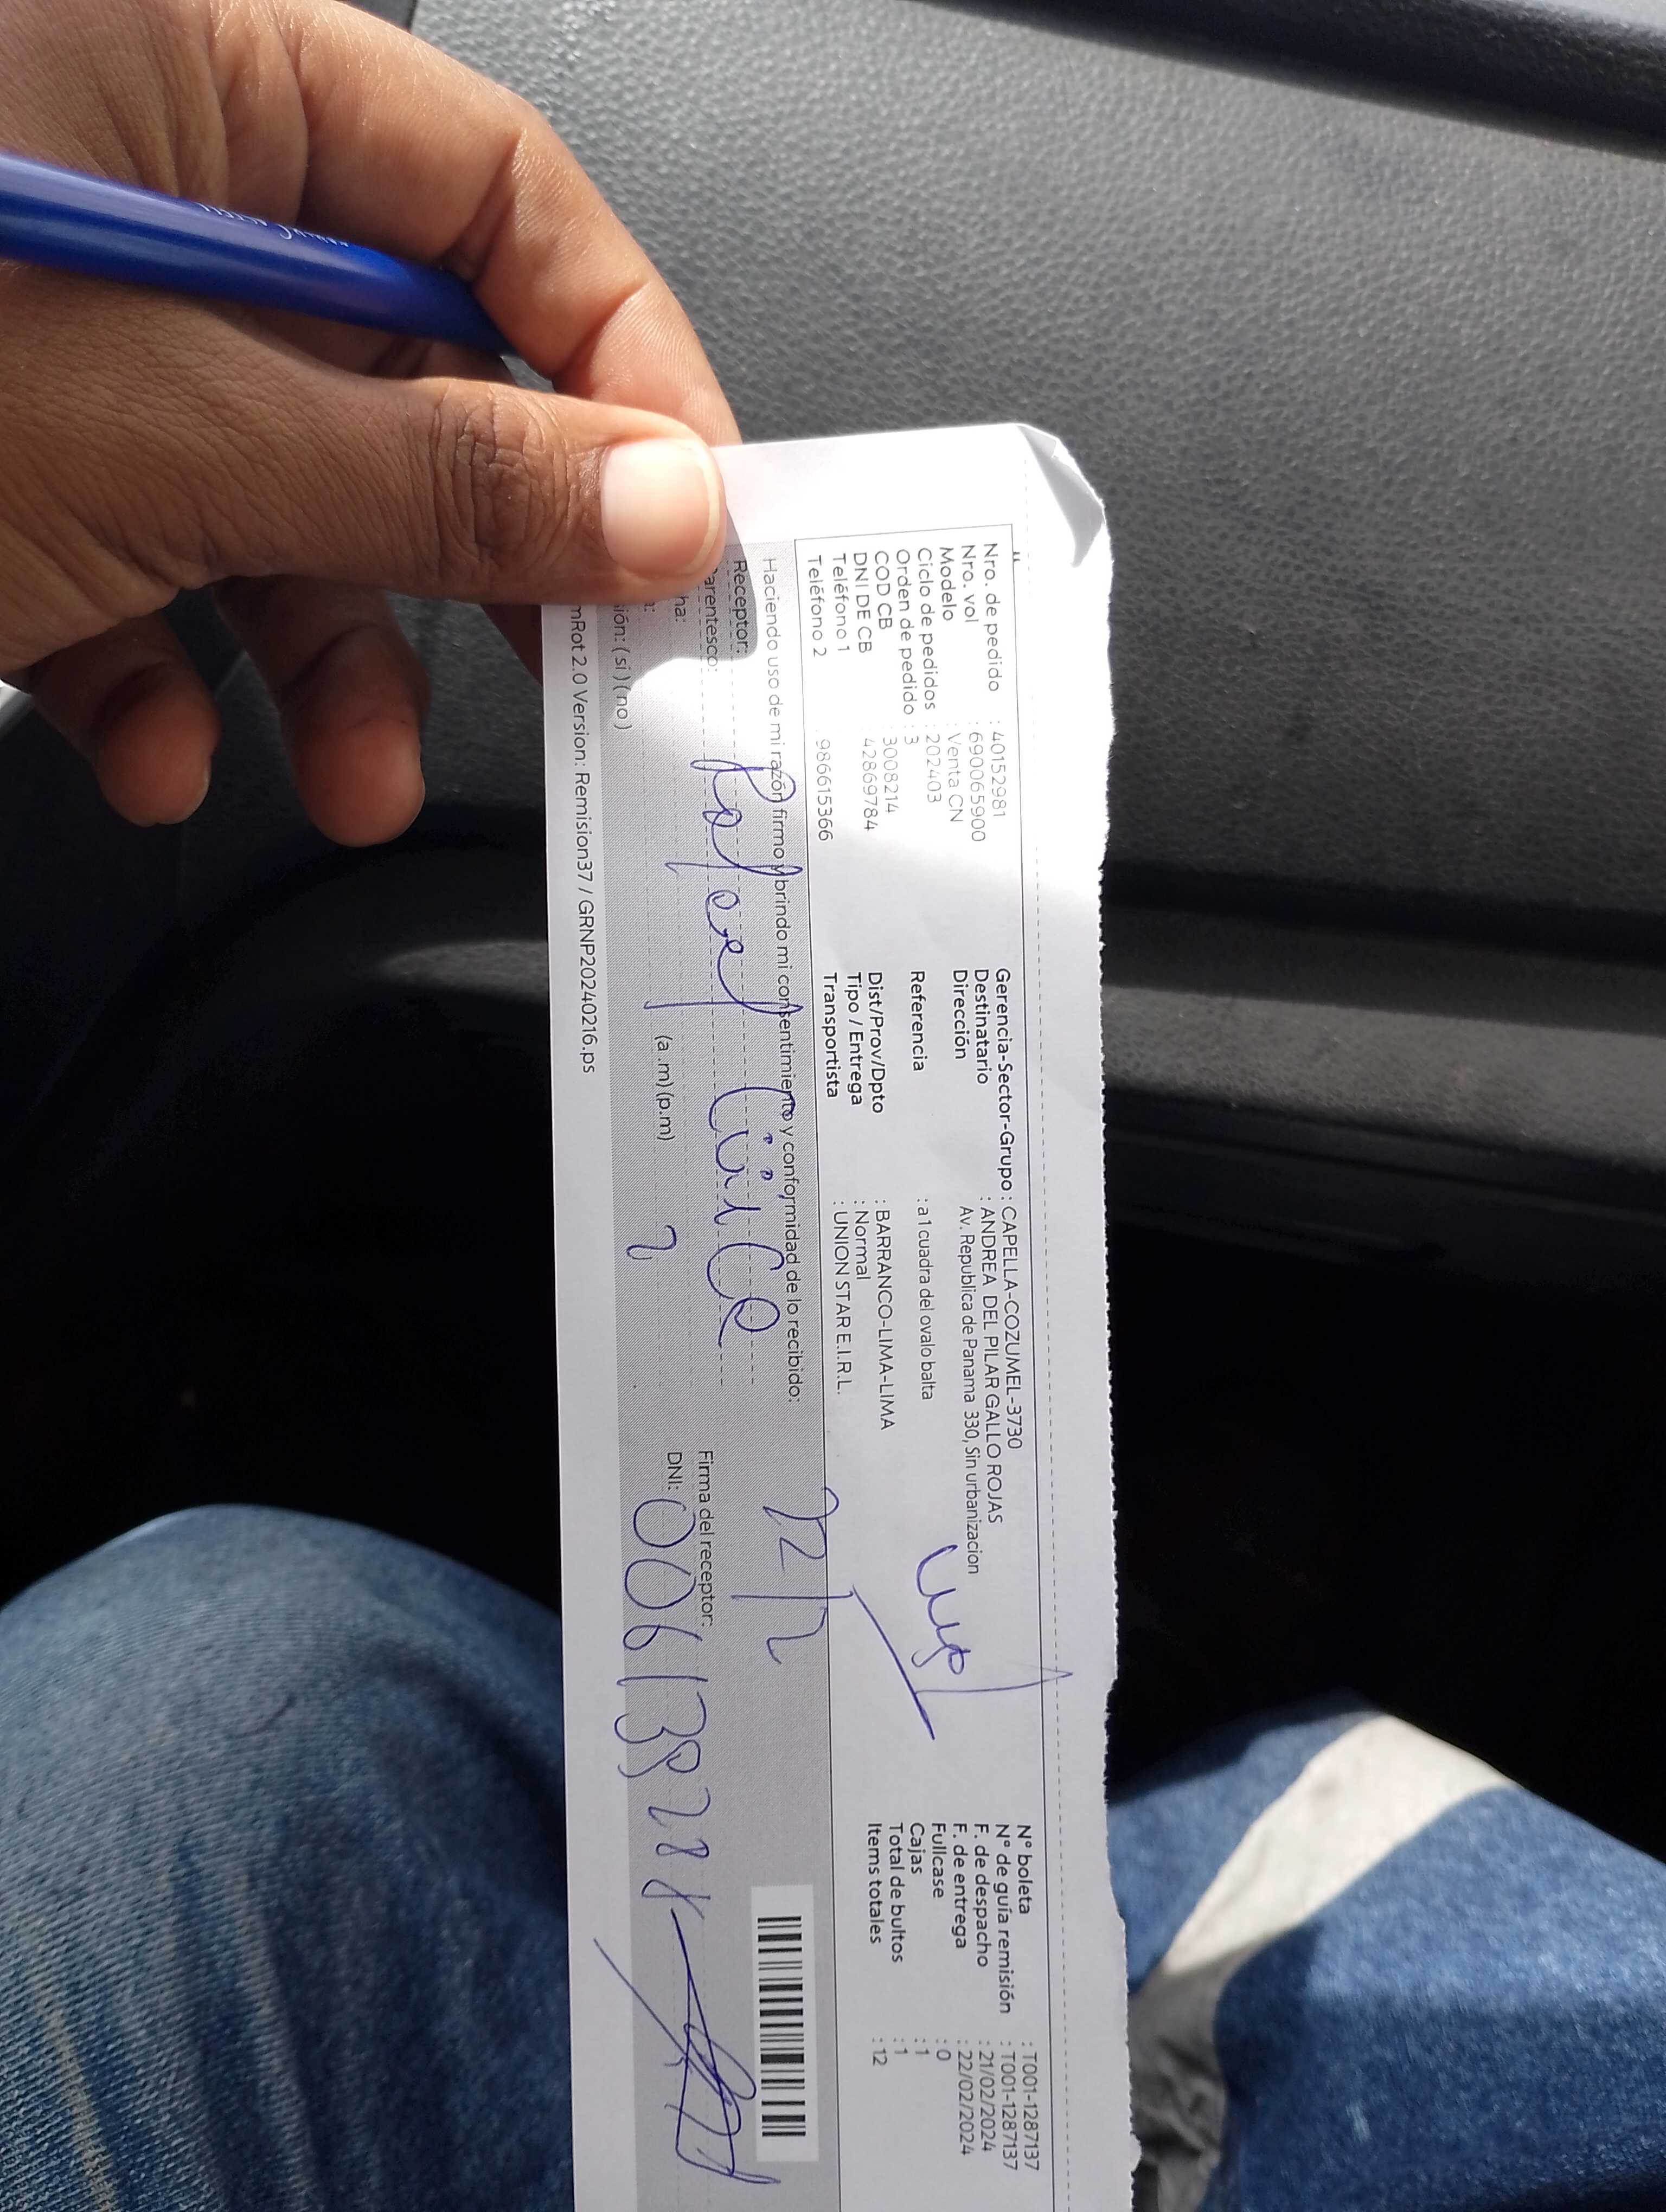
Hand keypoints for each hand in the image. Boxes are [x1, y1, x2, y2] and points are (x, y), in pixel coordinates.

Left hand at [0, 0, 738, 842]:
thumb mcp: (180, 432)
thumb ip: (441, 471)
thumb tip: (659, 502)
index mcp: (189, 66)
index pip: (494, 189)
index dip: (617, 351)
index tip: (684, 510)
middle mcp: (139, 186)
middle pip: (394, 365)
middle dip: (461, 551)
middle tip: (558, 669)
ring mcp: (65, 329)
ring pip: (266, 492)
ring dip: (317, 655)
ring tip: (343, 770)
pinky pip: (133, 557)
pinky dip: (157, 672)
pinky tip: (154, 750)